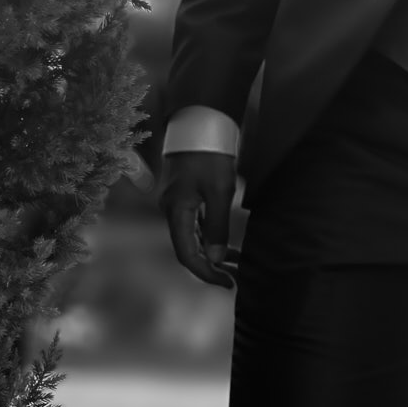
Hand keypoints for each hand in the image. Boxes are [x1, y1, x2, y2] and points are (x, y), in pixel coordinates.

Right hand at [158, 152, 237, 287]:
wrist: (199, 123)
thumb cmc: (210, 155)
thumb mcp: (220, 191)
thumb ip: (217, 226)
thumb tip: (215, 259)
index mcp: (176, 211)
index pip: (186, 254)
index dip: (205, 273)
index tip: (227, 283)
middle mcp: (171, 211)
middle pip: (187, 249)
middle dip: (210, 266)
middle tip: (235, 278)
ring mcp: (176, 204)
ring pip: (191, 238)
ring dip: (211, 253)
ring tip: (236, 264)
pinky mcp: (184, 197)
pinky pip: (194, 225)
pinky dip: (210, 238)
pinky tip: (226, 246)